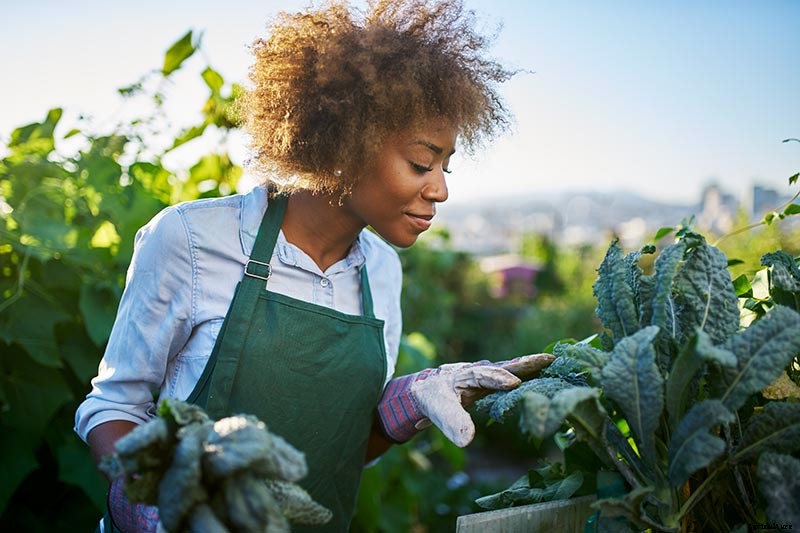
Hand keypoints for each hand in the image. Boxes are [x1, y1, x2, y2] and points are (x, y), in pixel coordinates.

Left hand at [377, 353, 553, 446]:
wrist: (430, 388)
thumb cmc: (435, 399)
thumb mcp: (440, 411)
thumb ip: (453, 423)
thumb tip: (467, 440)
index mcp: (464, 375)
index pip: (482, 376)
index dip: (497, 379)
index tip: (514, 383)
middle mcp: (480, 370)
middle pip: (504, 365)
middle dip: (525, 363)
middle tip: (548, 360)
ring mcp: (490, 372)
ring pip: (513, 368)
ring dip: (532, 366)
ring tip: (554, 364)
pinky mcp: (497, 379)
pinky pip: (516, 374)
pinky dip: (531, 373)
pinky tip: (548, 375)